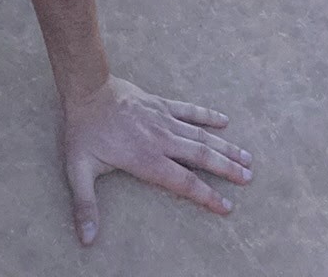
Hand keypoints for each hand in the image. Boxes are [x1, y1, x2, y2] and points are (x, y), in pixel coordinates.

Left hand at [60, 75, 251, 246]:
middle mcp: (161, 140)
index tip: (227, 206)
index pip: (184, 182)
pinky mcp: (161, 104)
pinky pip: (190, 110)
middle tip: (248, 179)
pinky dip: (208, 116)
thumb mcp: (78, 171)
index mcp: (147, 160)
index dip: (207, 196)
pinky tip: (224, 120)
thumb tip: (87, 239)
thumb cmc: (83, 131)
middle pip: (202, 157)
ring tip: (247, 157)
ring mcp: (164, 119)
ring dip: (225, 146)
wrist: (87, 88)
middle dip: (227, 170)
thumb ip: (85, 205)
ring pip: (201, 135)